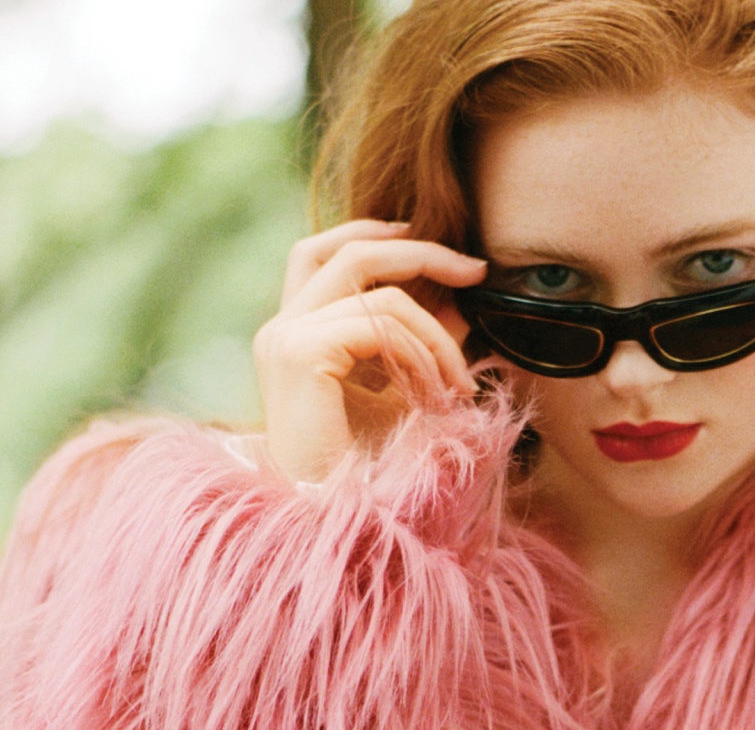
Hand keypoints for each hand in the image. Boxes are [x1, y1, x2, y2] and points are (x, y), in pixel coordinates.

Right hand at [252, 220, 484, 482]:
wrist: (337, 518)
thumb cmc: (367, 468)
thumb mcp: (402, 390)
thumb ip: (420, 343)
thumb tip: (459, 301)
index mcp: (293, 333)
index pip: (322, 254)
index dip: (376, 235)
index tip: (440, 251)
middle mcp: (279, 329)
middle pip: (348, 252)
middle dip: (421, 253)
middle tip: (475, 272)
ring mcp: (284, 338)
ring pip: (382, 296)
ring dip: (437, 337)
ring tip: (459, 385)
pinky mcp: (300, 353)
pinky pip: (383, 327)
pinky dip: (423, 356)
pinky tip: (436, 395)